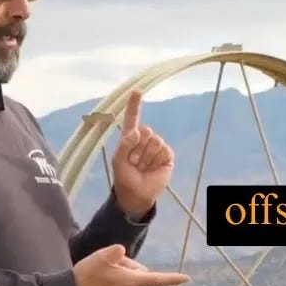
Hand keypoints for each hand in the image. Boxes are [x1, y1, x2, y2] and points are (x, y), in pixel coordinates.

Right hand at [73, 244, 189, 285]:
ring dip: (122, 278)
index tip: (187, 279)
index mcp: (132, 282)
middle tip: (109, 266)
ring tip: (103, 276)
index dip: (173, 278)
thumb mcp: (103, 255)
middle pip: (139, 276)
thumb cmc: (88, 274)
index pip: (157, 280)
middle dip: (129, 269)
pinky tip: (101, 285)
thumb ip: (119, 252)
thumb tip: (125, 255)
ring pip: (130, 284)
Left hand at [112, 90, 171, 218]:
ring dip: (147, 157)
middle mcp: (144, 140)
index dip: (134, 105)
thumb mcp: (119, 160)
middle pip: (146, 131)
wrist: (137, 195)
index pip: (133, 119)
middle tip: (134, 161)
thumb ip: (125, 144)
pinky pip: (164, 151)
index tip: (137, 91)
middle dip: (139, 148)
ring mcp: (156, 148)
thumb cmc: (124, 177)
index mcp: (130, 138)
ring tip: (142, 167)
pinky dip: (157, 161)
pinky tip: (152, 169)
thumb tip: (139, 131)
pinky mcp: (167, 156)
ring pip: (155, 141)